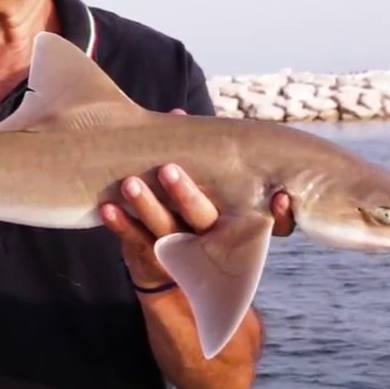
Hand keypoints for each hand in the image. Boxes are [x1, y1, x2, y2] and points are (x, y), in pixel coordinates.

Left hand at [100, 108, 294, 287]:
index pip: (267, 224)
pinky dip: (121, 224)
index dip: (279, 215)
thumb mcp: (205, 189)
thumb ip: (198, 156)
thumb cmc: (190, 213)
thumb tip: (176, 114)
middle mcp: (210, 239)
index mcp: (234, 223)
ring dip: (147, 206)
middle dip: (186, 195)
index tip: (281, 197)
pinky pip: (135, 240)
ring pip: (166, 230)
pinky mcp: (152, 257)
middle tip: (168, 170)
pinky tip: (108, 207)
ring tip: (129, 183)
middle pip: (203, 219)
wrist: (169, 274)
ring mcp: (181, 251)